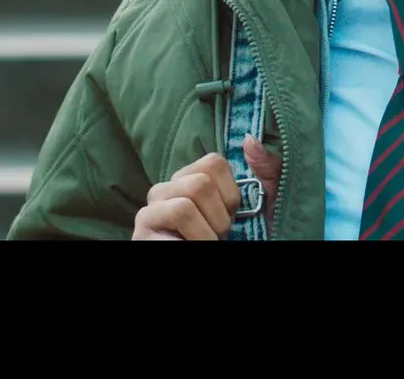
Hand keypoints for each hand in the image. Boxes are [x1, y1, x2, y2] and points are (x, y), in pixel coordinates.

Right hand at [133, 135, 282, 239]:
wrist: (215, 265)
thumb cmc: (239, 235)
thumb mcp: (260, 203)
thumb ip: (263, 169)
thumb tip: (249, 139)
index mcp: (187, 178)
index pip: (213, 163)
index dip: (230, 193)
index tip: (231, 214)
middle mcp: (162, 190)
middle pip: (199, 184)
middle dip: (219, 217)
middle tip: (217, 234)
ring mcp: (148, 213)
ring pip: (183, 208)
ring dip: (206, 235)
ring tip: (205, 243)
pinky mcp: (141, 237)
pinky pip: (170, 236)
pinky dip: (193, 243)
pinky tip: (189, 246)